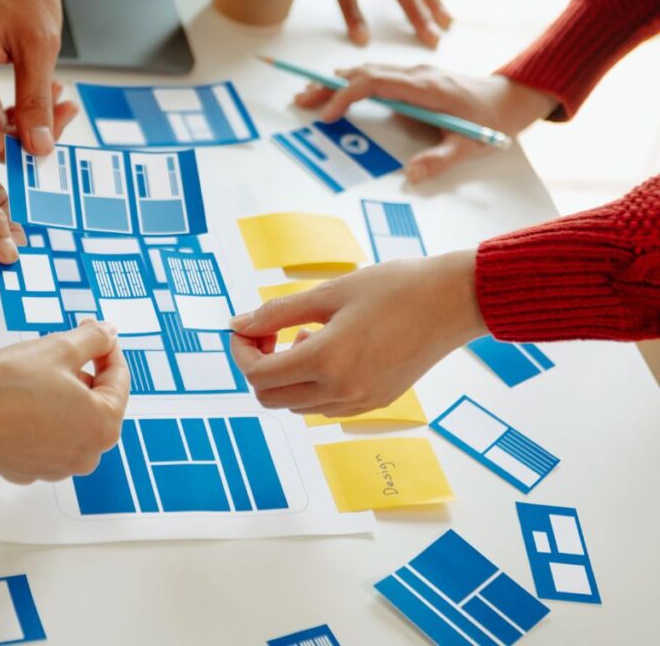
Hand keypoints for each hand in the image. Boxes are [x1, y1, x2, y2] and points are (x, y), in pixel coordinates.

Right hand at [0, 0, 77, 159]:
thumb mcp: (38, 45)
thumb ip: (36, 101)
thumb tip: (39, 147)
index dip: (19, 150)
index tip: (52, 143)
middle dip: (29, 130)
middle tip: (64, 110)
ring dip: (28, 114)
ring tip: (59, 94)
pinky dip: (18, 100)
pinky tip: (44, 88)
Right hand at [0, 320, 129, 482]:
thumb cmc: (8, 385)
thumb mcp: (60, 348)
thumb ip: (94, 339)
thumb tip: (108, 333)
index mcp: (103, 426)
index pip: (119, 380)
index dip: (108, 349)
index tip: (97, 334)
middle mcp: (86, 455)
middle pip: (98, 403)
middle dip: (85, 373)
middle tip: (65, 349)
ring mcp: (58, 467)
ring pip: (73, 421)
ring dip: (65, 396)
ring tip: (41, 373)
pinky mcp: (31, 469)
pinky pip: (47, 437)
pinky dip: (43, 417)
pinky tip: (24, 398)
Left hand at [229, 252, 485, 416]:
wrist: (455, 300)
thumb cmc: (396, 287)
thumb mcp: (328, 293)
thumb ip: (277, 312)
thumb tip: (237, 324)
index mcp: (327, 361)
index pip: (257, 374)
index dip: (241, 351)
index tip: (247, 327)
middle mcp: (342, 391)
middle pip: (270, 397)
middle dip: (259, 365)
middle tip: (271, 332)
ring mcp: (361, 402)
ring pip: (296, 404)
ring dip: (287, 374)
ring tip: (310, 334)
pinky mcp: (376, 403)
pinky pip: (324, 405)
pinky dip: (313, 383)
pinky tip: (331, 349)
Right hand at [295, 64, 557, 182]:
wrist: (512, 98)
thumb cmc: (492, 123)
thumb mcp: (470, 146)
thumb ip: (440, 160)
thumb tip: (409, 176)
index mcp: (426, 89)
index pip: (375, 83)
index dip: (347, 96)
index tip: (327, 116)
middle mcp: (417, 75)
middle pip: (363, 73)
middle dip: (328, 86)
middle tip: (300, 100)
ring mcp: (414, 74)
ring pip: (367, 71)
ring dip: (335, 82)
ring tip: (307, 96)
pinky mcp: (413, 79)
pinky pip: (375, 76)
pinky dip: (350, 83)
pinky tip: (335, 91)